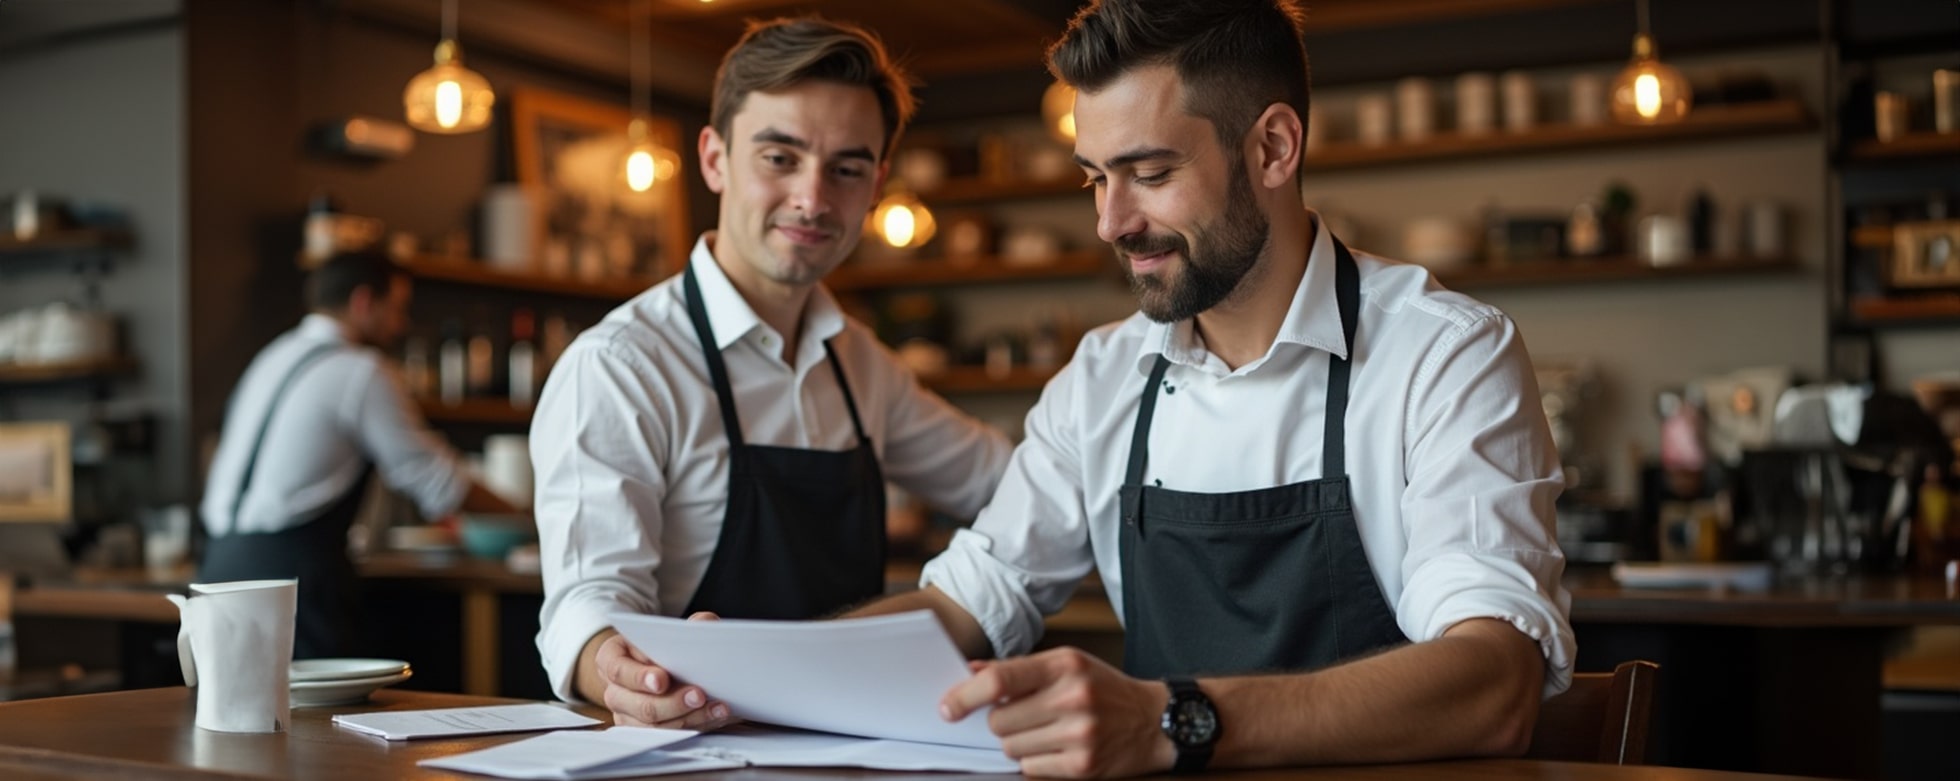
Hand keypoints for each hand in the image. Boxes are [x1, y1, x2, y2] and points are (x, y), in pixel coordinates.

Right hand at [596, 612, 739, 729]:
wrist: (661, 668)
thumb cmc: (663, 647)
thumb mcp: (673, 630)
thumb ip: (689, 624)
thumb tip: (704, 625)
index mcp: (612, 658)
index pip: (619, 670)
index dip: (640, 677)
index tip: (662, 680)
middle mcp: (615, 690)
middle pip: (638, 705)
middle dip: (671, 702)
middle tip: (698, 694)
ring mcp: (627, 715)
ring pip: (655, 726)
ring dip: (689, 718)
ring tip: (716, 707)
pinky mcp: (645, 732)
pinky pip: (669, 736)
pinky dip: (695, 726)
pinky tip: (715, 716)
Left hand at [939, 647, 1173, 777]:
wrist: (1155, 721)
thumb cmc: (1105, 688)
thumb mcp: (1066, 663)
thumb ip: (1018, 667)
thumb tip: (971, 671)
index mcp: (1064, 665)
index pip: (999, 681)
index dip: (965, 695)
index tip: (948, 707)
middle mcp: (1072, 698)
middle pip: (999, 721)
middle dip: (1000, 722)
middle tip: (1021, 717)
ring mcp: (1080, 735)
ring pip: (1011, 748)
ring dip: (1017, 743)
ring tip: (1044, 731)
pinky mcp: (1083, 766)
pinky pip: (1030, 768)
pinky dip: (1034, 761)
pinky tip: (1057, 748)